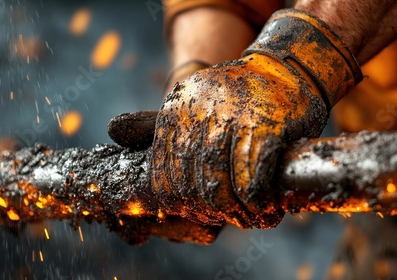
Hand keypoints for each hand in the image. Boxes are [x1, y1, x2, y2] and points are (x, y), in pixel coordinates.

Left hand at [151, 9, 361, 228]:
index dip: (180, 201)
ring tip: (248, 218)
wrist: (282, 66)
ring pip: (221, 186)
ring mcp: (233, 118)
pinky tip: (265, 210)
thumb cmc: (235, 96)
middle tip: (226, 218)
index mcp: (175, 109)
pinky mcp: (267, 126)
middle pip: (193, 183)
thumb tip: (114, 134)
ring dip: (236, 212)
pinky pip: (253, 180)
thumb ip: (157, 126)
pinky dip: (258, 203)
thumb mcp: (191, 102)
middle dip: (210, 210)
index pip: (164, 172)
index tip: (197, 212)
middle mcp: (199, 112)